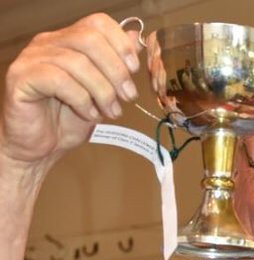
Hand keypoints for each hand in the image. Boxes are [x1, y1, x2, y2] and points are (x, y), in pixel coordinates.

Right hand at [1, 13, 140, 167]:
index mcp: (68, 41)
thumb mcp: (102, 93)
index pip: (96, 23)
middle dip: (116, 70)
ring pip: (77, 62)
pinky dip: (81, 99)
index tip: (134, 69)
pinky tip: (89, 114)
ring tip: (111, 112)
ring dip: (102, 91)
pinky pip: (59, 80)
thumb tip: (136, 41)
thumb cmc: (68, 119)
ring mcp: (32, 58)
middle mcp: (48, 43)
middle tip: (127, 96)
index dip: (121, 44)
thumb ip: (116, 66)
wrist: (41, 146)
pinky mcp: (22, 78)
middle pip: (89, 39)